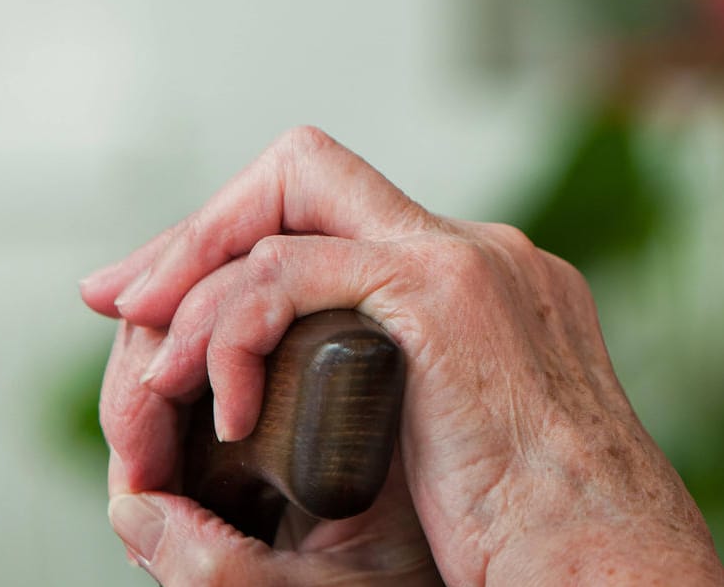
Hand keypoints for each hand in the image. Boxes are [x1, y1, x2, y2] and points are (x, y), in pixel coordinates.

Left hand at [81, 127, 723, 585]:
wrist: (600, 550)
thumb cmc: (537, 529)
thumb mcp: (461, 444)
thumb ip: (411, 388)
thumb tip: (338, 392)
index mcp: (491, 279)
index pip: (346, 211)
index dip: (251, 236)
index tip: (177, 302)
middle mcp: (484, 249)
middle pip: (309, 173)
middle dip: (200, 230)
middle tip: (123, 300)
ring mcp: (468, 259)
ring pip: (288, 204)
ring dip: (192, 281)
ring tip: (154, 374)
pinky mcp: (441, 291)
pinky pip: (290, 272)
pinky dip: (230, 331)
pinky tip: (225, 405)